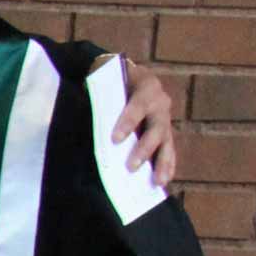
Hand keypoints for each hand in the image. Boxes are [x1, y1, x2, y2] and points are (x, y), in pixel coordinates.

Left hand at [107, 55, 176, 189]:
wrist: (126, 74)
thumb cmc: (110, 81)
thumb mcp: (106, 84)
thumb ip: (103, 101)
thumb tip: (86, 125)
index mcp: (146, 84)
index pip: (138, 106)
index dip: (128, 122)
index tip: (115, 139)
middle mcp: (160, 101)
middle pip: (155, 127)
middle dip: (143, 149)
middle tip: (130, 167)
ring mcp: (165, 117)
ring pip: (166, 141)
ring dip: (161, 163)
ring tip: (157, 182)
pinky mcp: (166, 130)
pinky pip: (169, 148)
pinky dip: (167, 164)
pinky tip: (163, 180)